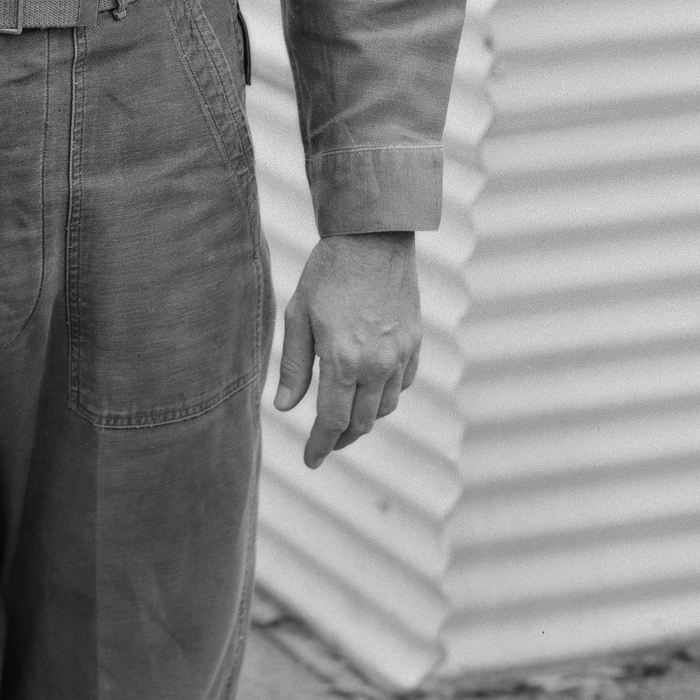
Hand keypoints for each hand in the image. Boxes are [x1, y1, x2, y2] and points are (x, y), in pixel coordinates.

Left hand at [274, 231, 420, 468]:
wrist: (372, 239)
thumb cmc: (327, 273)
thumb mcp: (298, 315)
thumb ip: (294, 366)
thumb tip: (285, 408)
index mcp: (343, 360)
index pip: (332, 421)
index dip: (320, 445)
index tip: (310, 460)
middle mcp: (377, 364)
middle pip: (361, 422)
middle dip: (341, 440)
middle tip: (325, 446)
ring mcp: (400, 354)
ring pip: (385, 406)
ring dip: (364, 420)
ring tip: (346, 420)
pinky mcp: (414, 342)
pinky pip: (404, 383)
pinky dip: (386, 395)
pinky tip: (371, 391)